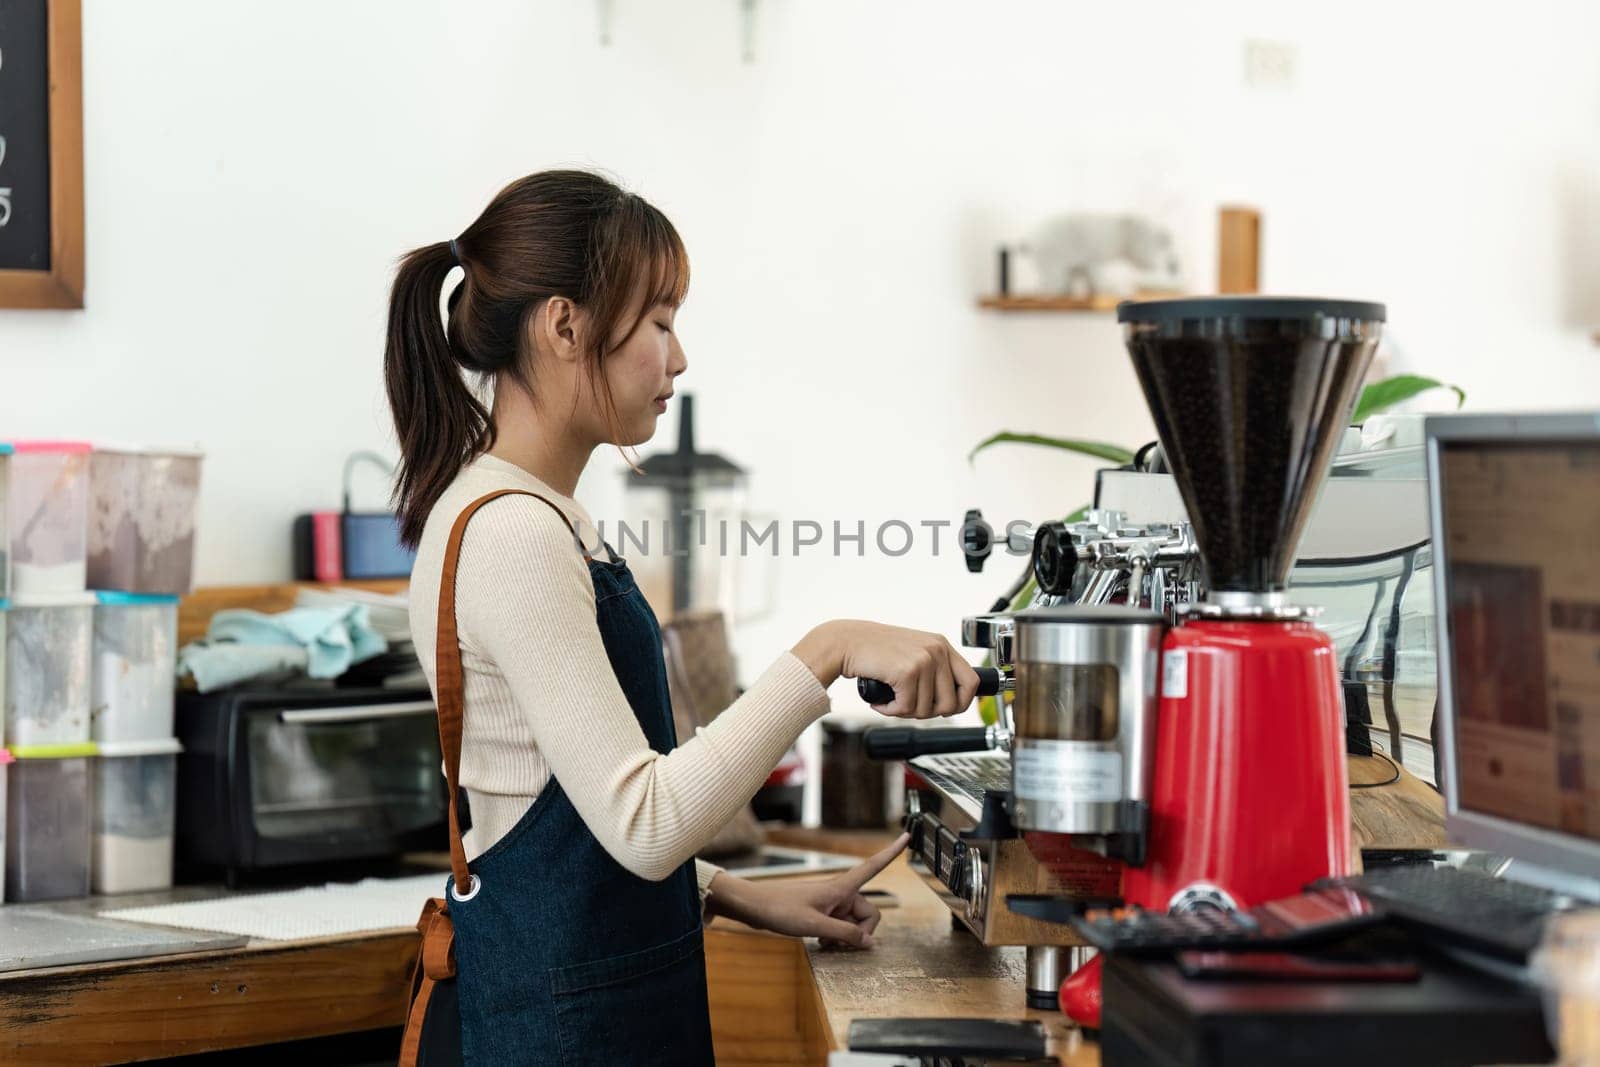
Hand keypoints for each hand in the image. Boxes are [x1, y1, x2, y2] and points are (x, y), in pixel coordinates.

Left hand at [705, 832, 908, 947]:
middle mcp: (839, 894)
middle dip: (860, 933)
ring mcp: (830, 904)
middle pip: (868, 913)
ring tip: (825, 944)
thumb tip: (869, 943)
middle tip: (840, 945)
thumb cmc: (779, 909)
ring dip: (846, 938)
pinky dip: (836, 938)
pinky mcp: (821, 913)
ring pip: (853, 923)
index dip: (891, 853)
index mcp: (840, 888)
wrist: (752, 906)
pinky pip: (840, 927)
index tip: (907, 836)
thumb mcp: (814, 926)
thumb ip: (844, 934)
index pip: (873, 867)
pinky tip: (821, 943)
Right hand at [791, 620, 980, 718]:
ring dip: (904, 712)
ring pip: (927, 710)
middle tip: (908, 706)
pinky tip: (881, 702)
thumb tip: (951, 704)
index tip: (944, 709)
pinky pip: (906, 708)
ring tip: (891, 700)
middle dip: (928, 713)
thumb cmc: (875, 651)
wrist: (847, 642)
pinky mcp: (907, 672)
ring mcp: (924, 660)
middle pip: (951, 704)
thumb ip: (933, 670)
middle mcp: (937, 650)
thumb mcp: (913, 653)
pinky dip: (890, 711)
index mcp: (942, 645)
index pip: (972, 682)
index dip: (961, 703)